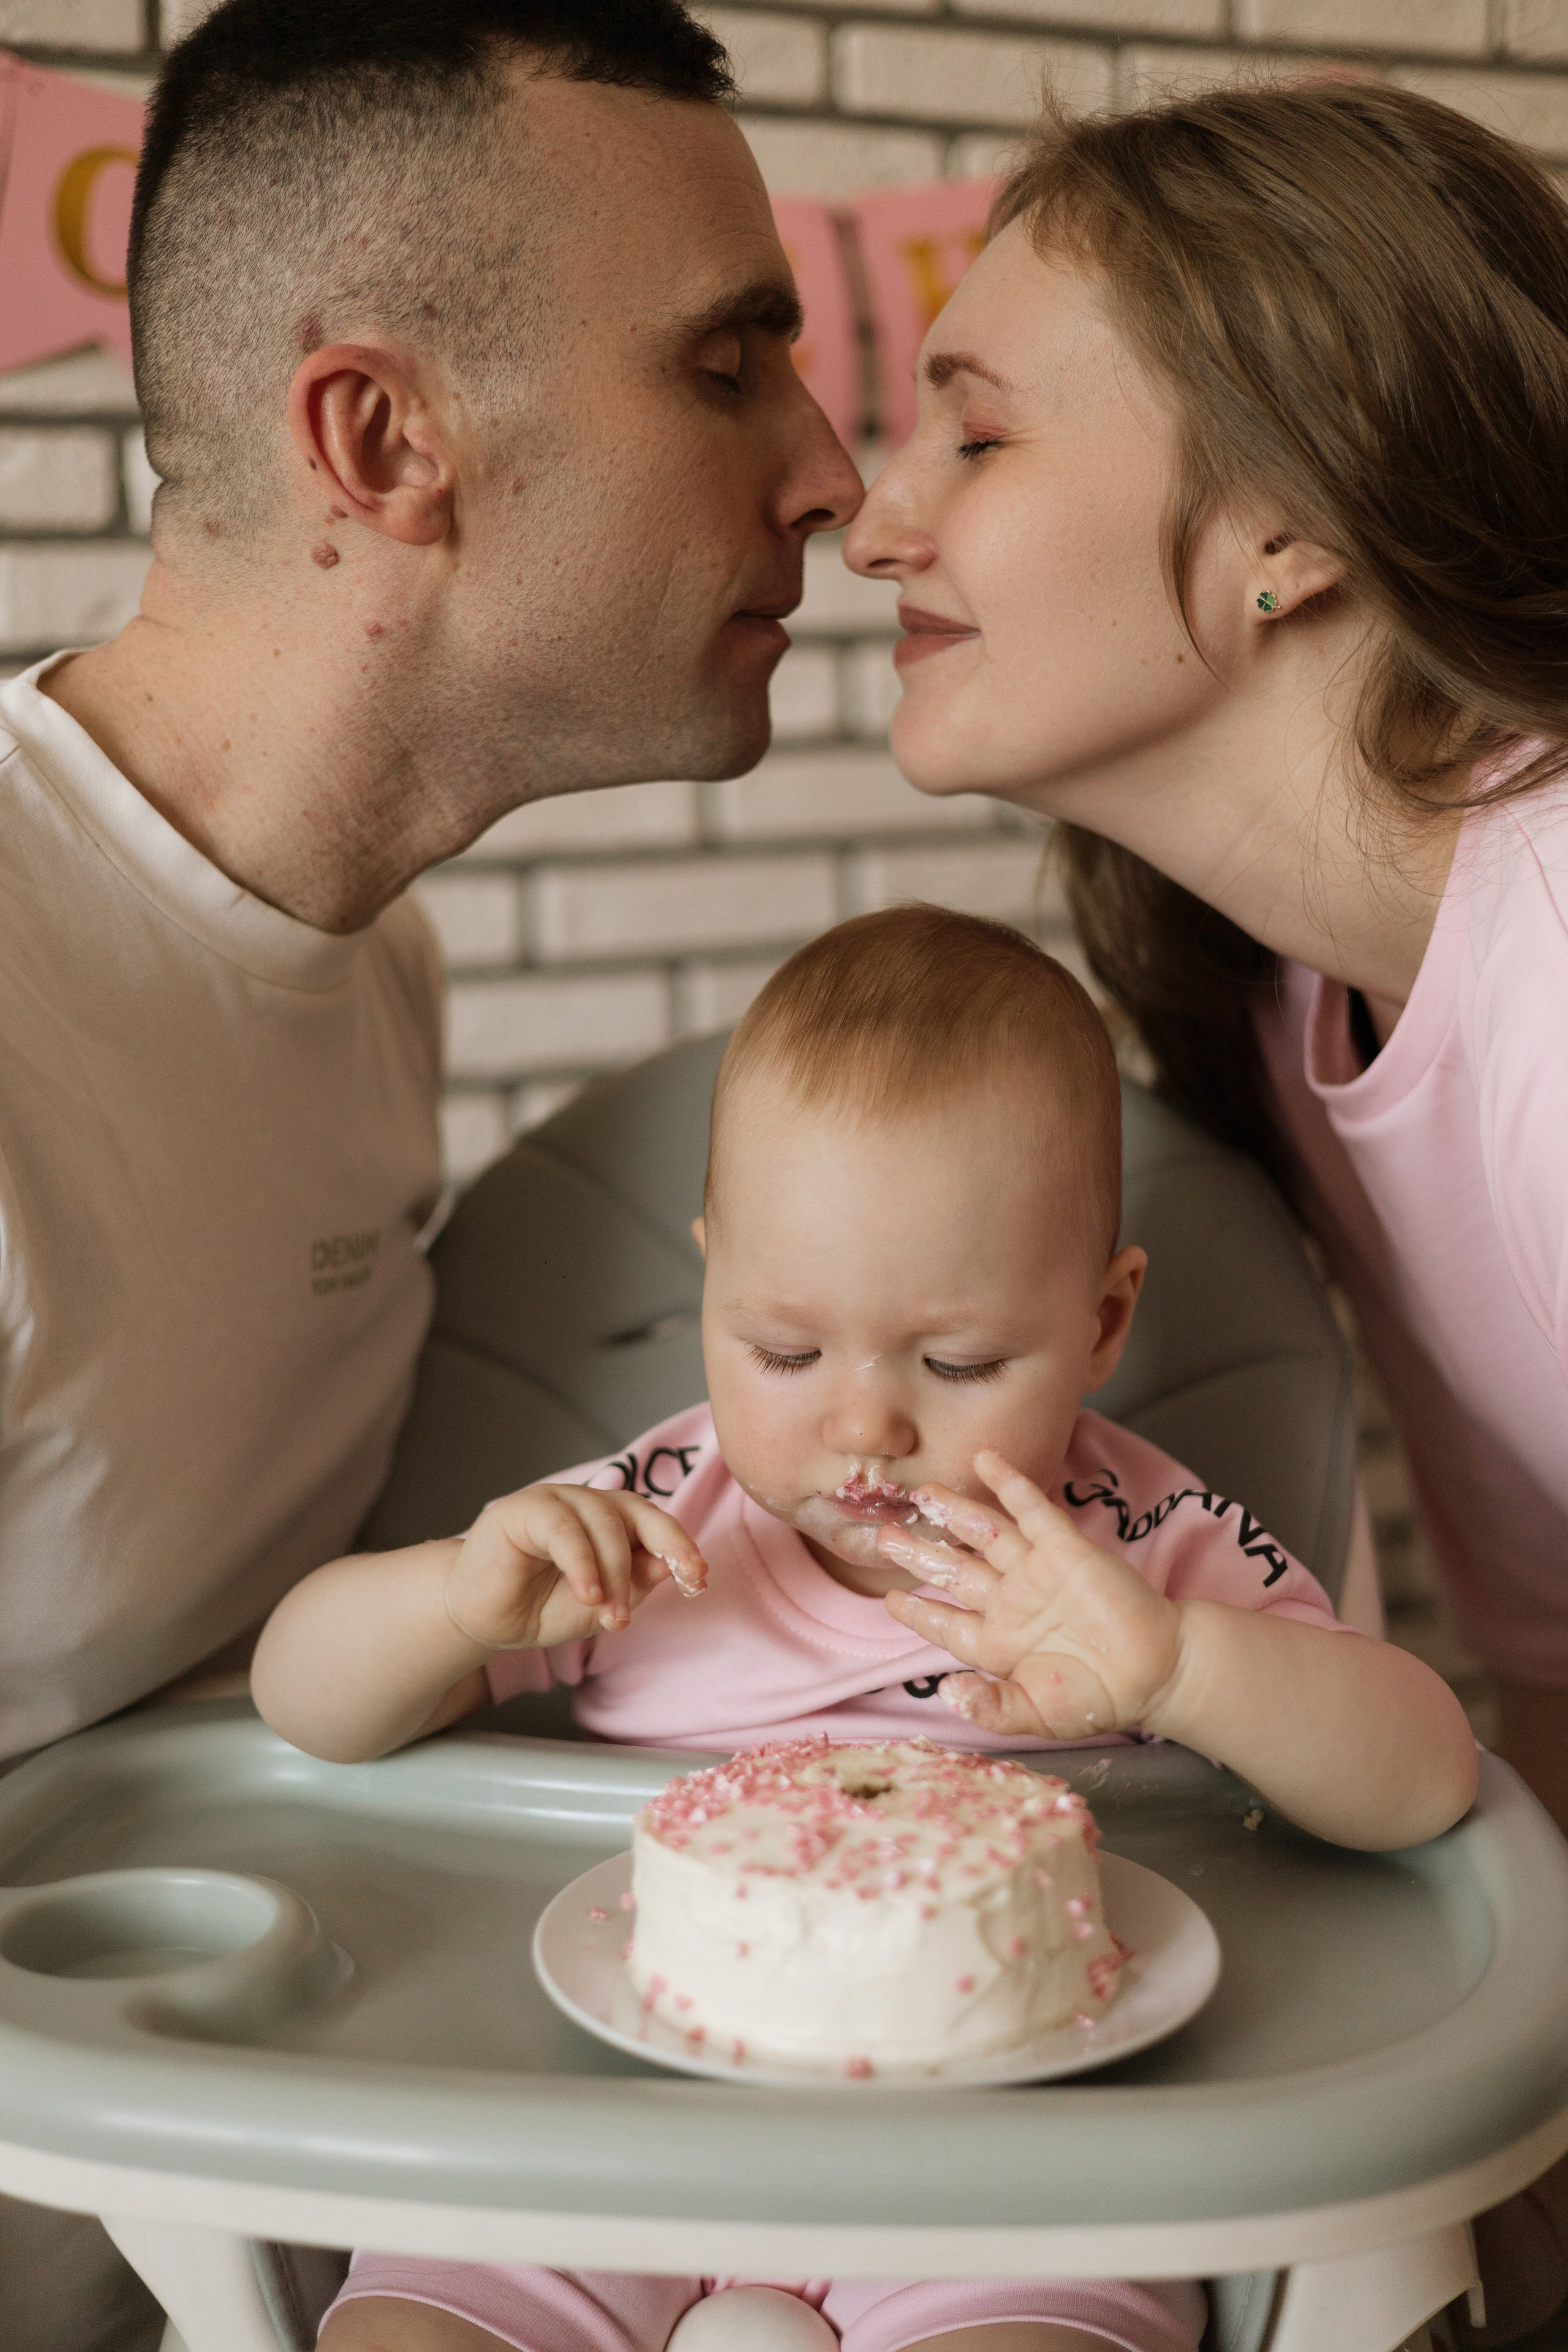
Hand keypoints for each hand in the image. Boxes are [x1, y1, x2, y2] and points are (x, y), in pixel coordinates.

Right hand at [444, 1484, 707, 1651]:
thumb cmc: (541, 1608)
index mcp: (612, 1522)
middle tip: (683, 1581)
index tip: (700, 1578)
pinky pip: (564, 1530)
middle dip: (667, 1547)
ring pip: (603, 1521)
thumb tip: (670, 1566)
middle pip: (638, 1513)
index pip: (655, 1523)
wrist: (483, 1620)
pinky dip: (582, 1562)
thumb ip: (632, 1584)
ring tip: (613, 1617)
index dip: (681, 1546)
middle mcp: (588, 1504)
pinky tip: (589, 1594)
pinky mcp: (523, 1509)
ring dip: (616, 1571)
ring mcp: (556, 1501)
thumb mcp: (599, 1606)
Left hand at [878, 1448, 1183, 1740]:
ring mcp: (1035, 1570)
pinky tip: (986, 1459)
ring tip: (922, 1491)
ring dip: (953, 1510)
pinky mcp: (1065, 1547)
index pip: (945, 1622)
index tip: (889, 1600)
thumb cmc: (1100, 1698)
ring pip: (984, 1532)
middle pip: (953, 1569)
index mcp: (997, 1642)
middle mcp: (1009, 1601)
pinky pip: (1031, 1509)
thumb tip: (944, 1694)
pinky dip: (1009, 1483)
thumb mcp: (1039, 1714)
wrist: (1158, 1671)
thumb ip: (993, 1707)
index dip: (917, 1612)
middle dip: (918, 1552)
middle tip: (882, 1534)